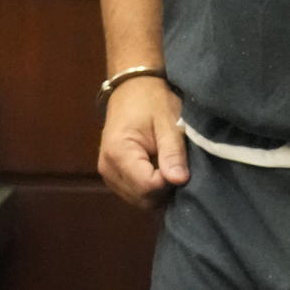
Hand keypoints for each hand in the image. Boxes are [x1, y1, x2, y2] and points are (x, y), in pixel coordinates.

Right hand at [97, 76, 188, 207]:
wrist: (132, 88)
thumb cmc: (151, 101)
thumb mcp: (167, 121)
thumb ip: (173, 151)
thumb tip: (179, 180)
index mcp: (118, 153)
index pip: (147, 187)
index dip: (169, 182)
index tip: (182, 166)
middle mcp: (107, 169)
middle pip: (143, 199)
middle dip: (166, 189)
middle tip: (179, 166)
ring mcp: (108, 175)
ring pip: (140, 201)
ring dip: (159, 190)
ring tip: (170, 165)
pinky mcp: (114, 177)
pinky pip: (136, 195)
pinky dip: (151, 189)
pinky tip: (161, 170)